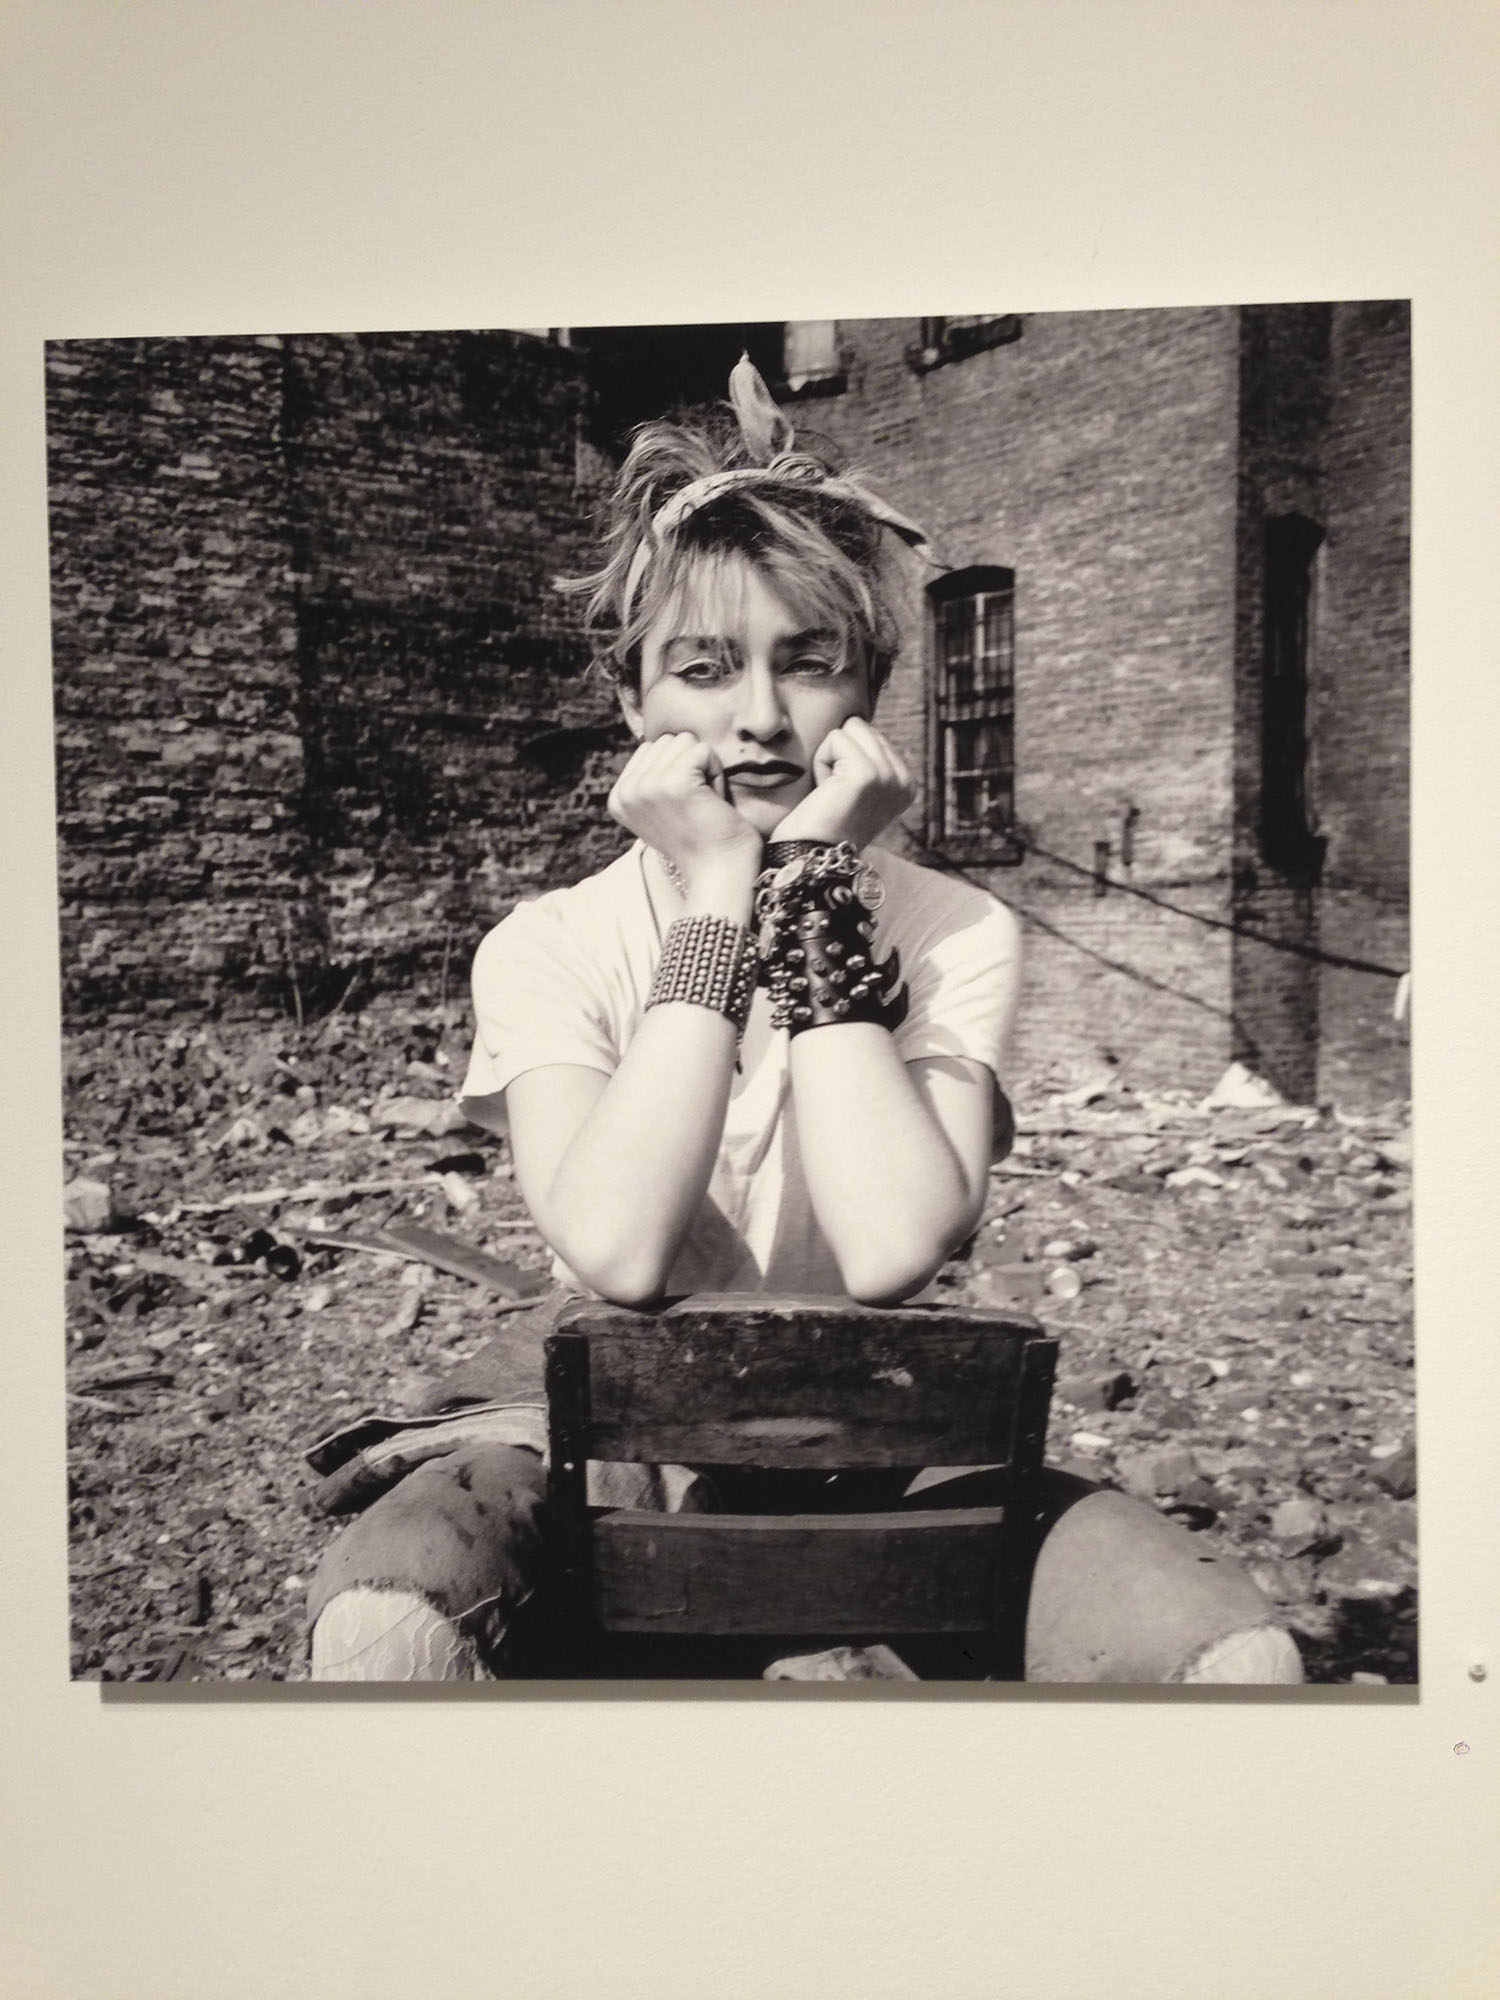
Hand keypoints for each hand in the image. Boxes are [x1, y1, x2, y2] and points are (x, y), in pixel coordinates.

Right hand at [608, 732, 762, 887]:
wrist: (718, 874)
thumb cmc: (700, 841)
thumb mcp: (660, 809)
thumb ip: (650, 779)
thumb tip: (658, 742)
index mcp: (618, 797)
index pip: (652, 747)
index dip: (678, 771)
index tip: (682, 807)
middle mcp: (627, 791)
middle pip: (668, 740)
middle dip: (691, 767)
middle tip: (697, 805)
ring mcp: (648, 786)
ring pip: (686, 741)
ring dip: (705, 770)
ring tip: (704, 803)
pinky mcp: (674, 781)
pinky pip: (704, 750)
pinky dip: (717, 773)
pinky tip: (713, 801)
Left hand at [770, 716, 914, 849]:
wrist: (812, 857)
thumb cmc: (823, 822)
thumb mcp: (857, 787)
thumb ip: (867, 757)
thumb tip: (855, 722)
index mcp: (907, 783)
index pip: (871, 734)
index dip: (847, 760)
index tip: (844, 795)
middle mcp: (904, 780)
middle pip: (861, 727)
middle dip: (839, 756)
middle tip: (835, 794)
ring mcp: (888, 776)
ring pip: (849, 728)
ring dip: (829, 758)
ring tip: (831, 792)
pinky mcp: (866, 773)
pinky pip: (835, 738)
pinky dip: (821, 762)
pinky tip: (825, 791)